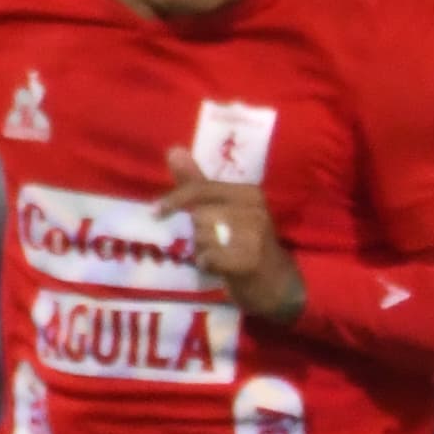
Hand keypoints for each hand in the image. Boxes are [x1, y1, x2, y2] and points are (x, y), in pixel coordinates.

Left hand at [156, 151, 304, 319]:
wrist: (278, 283)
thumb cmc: (246, 243)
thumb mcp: (225, 210)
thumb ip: (198, 183)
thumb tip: (173, 150)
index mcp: (249, 193)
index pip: (202, 189)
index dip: (175, 199)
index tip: (155, 212)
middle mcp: (254, 210)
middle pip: (199, 215)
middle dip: (194, 231)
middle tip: (206, 243)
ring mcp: (254, 236)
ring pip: (202, 237)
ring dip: (200, 249)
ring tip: (214, 254)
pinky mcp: (250, 261)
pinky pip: (209, 259)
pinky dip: (206, 264)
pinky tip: (217, 267)